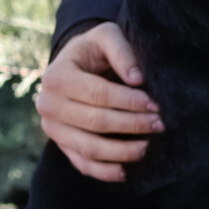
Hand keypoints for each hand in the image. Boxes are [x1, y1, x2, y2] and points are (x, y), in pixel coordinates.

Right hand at [35, 22, 162, 181]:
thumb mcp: (107, 37)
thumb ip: (122, 52)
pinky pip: (82, 164)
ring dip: (121, 152)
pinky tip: (127, 171)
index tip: (156, 105)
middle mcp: (47, 104)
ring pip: (88, 148)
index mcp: (56, 76)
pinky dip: (104, 171)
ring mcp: (52, 128)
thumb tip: (137, 78)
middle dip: (131, 125)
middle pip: (95, 122)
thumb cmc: (94, 49)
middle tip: (161, 124)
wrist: (74, 64)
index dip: (128, 101)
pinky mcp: (61, 144)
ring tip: (148, 147)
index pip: (97, 94)